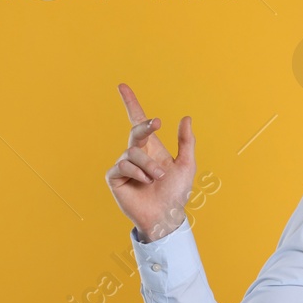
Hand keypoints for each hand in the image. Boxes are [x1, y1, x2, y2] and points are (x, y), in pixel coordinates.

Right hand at [105, 83, 195, 242]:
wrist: (165, 216)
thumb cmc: (175, 193)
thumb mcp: (186, 165)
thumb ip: (186, 142)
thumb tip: (186, 118)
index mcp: (152, 148)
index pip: (138, 121)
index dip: (130, 103)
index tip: (122, 86)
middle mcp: (136, 153)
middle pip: (137, 131)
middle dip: (145, 126)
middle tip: (156, 123)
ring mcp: (125, 165)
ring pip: (133, 152)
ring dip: (148, 165)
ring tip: (156, 178)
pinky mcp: (115, 177)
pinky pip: (123, 165)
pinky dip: (137, 172)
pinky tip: (143, 183)